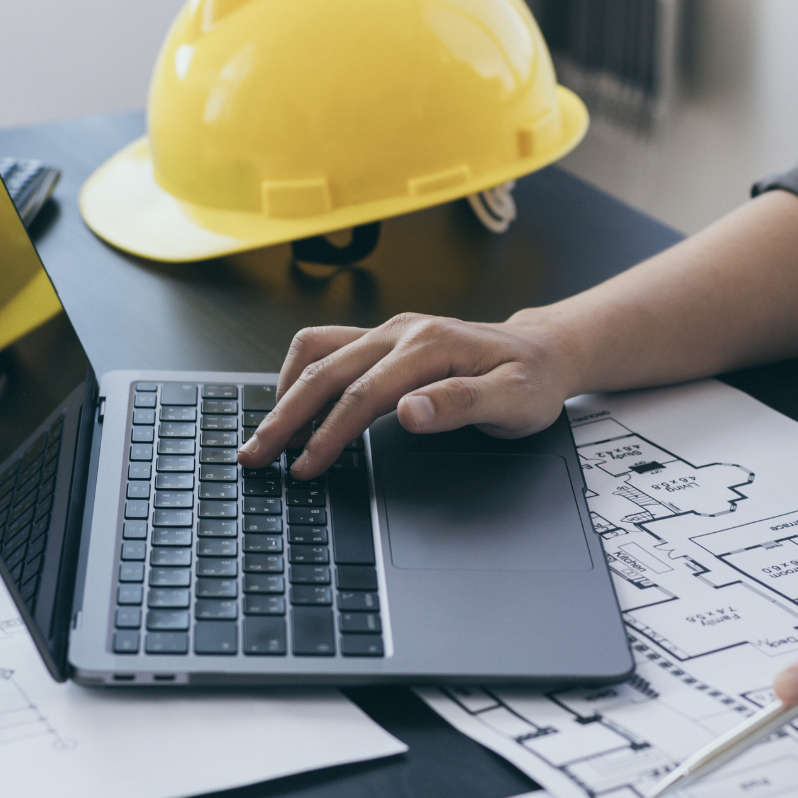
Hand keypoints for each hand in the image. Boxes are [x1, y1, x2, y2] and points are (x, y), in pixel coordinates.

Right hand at [237, 312, 580, 478]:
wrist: (542, 352)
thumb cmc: (530, 381)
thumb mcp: (514, 401)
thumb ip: (461, 404)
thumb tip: (409, 411)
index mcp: (430, 345)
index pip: (363, 394)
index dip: (329, 434)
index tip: (305, 467)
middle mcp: (402, 330)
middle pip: (326, 372)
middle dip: (285, 417)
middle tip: (256, 456)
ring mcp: (389, 330)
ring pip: (317, 353)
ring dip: (284, 392)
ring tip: (265, 434)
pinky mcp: (383, 337)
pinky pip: (327, 346)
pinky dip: (300, 375)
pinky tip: (291, 404)